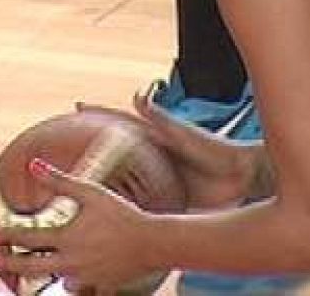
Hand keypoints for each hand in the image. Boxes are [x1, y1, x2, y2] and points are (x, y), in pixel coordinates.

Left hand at [0, 158, 161, 292]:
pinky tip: (74, 281)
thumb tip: (33, 165)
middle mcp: (71, 262)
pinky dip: (79, 286)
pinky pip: (85, 291)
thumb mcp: (90, 193)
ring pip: (59, 283)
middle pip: (30, 268)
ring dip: (48, 275)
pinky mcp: (101, 285)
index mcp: (66, 239)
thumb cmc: (122, 214)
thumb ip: (59, 181)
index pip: (27, 239)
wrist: (153, 242)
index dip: (6, 236)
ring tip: (35, 270)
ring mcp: (85, 277)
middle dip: (6, 265)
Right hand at [77, 91, 258, 210]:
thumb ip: (159, 118)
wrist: (240, 180)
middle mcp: (151, 158)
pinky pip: (138, 203)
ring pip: (122, 179)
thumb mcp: (182, 135)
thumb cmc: (216, 153)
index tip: (77, 103)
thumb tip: (137, 95)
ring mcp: (155, 177)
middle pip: (115, 150)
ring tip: (76, 183)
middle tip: (68, 144)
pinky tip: (108, 214)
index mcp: (154, 139)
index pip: (120, 121)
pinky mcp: (163, 198)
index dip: (99, 113)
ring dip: (102, 181)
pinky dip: (124, 207)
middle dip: (93, 147)